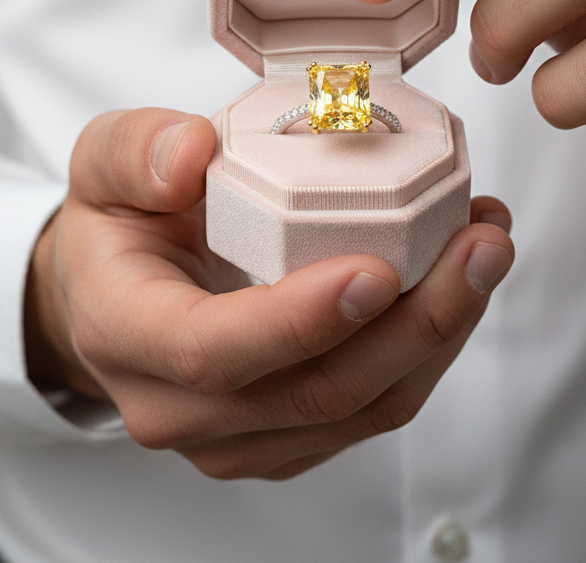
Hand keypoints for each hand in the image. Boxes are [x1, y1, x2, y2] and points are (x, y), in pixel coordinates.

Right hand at [25, 107, 512, 478]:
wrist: (109, 293)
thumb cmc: (114, 228)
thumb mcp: (100, 162)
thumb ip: (135, 150)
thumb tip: (193, 156)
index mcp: (127, 333)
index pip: (212, 350)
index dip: (298, 320)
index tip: (376, 270)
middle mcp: (180, 406)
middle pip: (312, 394)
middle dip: (413, 325)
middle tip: (477, 246)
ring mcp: (237, 435)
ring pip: (360, 411)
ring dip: (439, 336)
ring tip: (484, 251)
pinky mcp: (284, 435)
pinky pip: (371, 409)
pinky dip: (428, 349)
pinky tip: (457, 282)